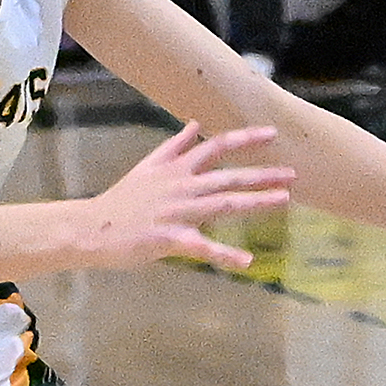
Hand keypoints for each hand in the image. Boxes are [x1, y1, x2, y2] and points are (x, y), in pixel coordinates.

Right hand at [84, 122, 292, 270]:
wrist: (91, 227)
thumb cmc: (122, 200)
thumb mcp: (148, 166)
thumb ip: (175, 146)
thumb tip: (195, 124)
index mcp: (177, 169)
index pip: (217, 146)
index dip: (246, 138)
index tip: (273, 133)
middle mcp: (181, 186)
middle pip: (228, 176)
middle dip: (262, 173)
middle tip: (293, 173)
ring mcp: (176, 212)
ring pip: (223, 204)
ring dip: (256, 201)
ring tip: (284, 199)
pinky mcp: (169, 239)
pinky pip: (202, 247)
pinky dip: (225, 254)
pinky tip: (246, 261)